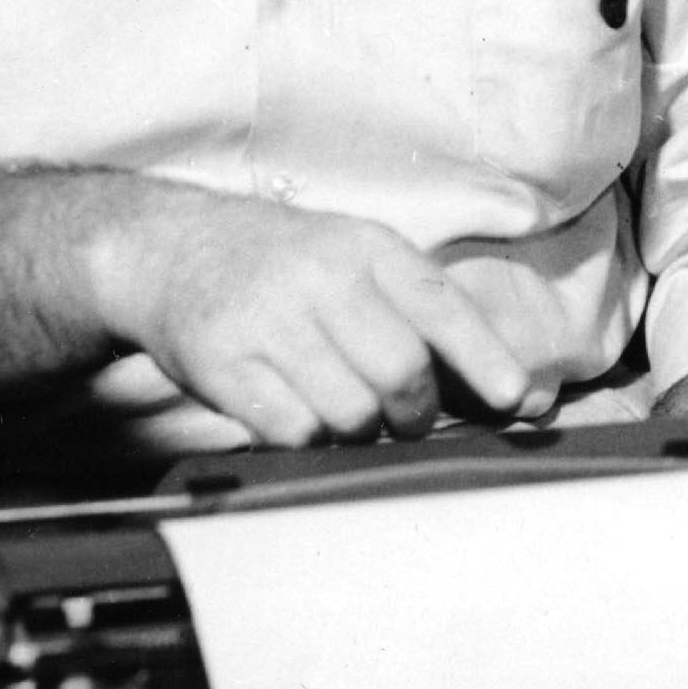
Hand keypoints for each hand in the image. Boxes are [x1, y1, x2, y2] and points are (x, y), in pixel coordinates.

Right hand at [93, 193, 534, 446]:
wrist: (171, 248)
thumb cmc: (285, 266)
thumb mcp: (356, 262)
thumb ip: (425, 319)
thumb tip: (511, 393)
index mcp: (368, 247)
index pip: (442, 306)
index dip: (485, 358)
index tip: (516, 397)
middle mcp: (321, 276)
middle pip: (401, 369)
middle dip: (416, 412)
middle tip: (408, 420)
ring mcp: (269, 319)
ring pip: (351, 411)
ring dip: (363, 433)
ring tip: (349, 415)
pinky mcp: (223, 363)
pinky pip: (293, 431)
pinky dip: (311, 441)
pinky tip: (303, 419)